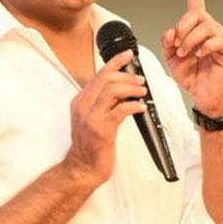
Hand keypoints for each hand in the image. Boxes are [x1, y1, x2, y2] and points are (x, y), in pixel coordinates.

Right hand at [64, 50, 147, 185]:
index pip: (98, 74)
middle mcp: (83, 106)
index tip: (128, 54)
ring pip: (111, 90)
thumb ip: (103, 102)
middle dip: (127, 75)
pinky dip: (132, 105)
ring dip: (131, 88)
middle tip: (140, 80)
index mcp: (80, 101)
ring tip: (142, 91)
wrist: (82, 168)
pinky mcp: (101, 130)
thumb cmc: (91, 145)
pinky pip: (120, 111)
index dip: (114, 62)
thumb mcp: (92, 118)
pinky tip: (139, 107)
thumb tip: (122, 88)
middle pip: (105, 79)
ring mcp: (90, 117)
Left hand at [161, 0, 222, 116]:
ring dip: (190, 41)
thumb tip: (172, 31)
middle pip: (195, 14)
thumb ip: (167, 41)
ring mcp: (219, 37)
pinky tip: (200, 55)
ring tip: (185, 55)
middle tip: (177, 47)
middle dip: (182, 29)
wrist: (202, 95)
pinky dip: (204, 47)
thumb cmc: (190, 74)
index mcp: (195, 25)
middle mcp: (209, 27)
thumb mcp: (170, 57)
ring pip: (204, 27)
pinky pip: (216, 40)